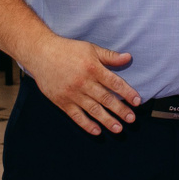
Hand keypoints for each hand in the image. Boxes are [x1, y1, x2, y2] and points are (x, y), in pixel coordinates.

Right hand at [22, 33, 139, 133]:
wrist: (41, 53)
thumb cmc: (68, 50)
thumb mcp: (91, 48)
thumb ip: (109, 56)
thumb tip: (128, 57)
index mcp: (93, 68)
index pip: (115, 83)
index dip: (127, 93)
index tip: (138, 102)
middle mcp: (84, 82)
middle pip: (106, 99)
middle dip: (120, 110)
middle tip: (131, 119)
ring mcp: (72, 93)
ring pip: (93, 109)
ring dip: (107, 120)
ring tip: (118, 129)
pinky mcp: (61, 101)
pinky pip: (76, 116)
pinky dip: (86, 124)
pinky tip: (97, 131)